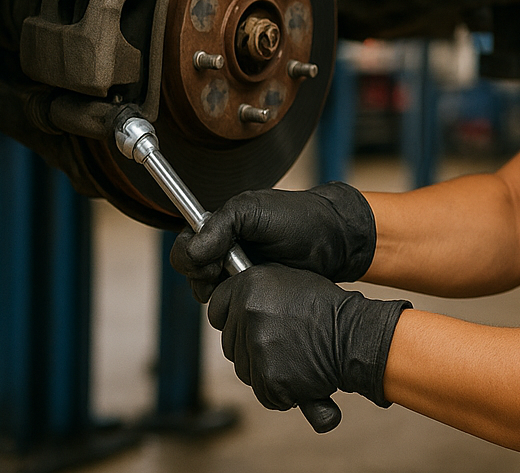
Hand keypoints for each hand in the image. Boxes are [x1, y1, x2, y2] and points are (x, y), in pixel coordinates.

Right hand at [172, 182, 375, 302]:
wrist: (335, 241)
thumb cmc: (297, 218)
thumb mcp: (254, 210)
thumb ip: (220, 224)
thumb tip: (192, 251)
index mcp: (219, 228)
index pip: (184, 249)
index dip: (191, 260)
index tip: (213, 263)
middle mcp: (225, 253)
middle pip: (193, 277)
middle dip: (206, 280)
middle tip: (232, 274)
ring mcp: (239, 276)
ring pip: (212, 297)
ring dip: (224, 295)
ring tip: (251, 285)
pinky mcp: (255, 296)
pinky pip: (234, 309)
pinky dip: (239, 307)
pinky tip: (258, 299)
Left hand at [208, 263, 410, 411]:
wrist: (355, 335)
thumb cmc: (327, 308)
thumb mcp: (288, 281)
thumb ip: (255, 291)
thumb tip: (233, 305)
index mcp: (250, 285)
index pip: (217, 308)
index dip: (231, 316)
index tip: (248, 321)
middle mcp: (247, 314)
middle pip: (229, 343)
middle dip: (249, 346)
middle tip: (282, 340)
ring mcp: (256, 348)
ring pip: (244, 370)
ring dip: (264, 369)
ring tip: (294, 356)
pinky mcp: (269, 380)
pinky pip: (264, 393)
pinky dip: (280, 391)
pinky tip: (300, 374)